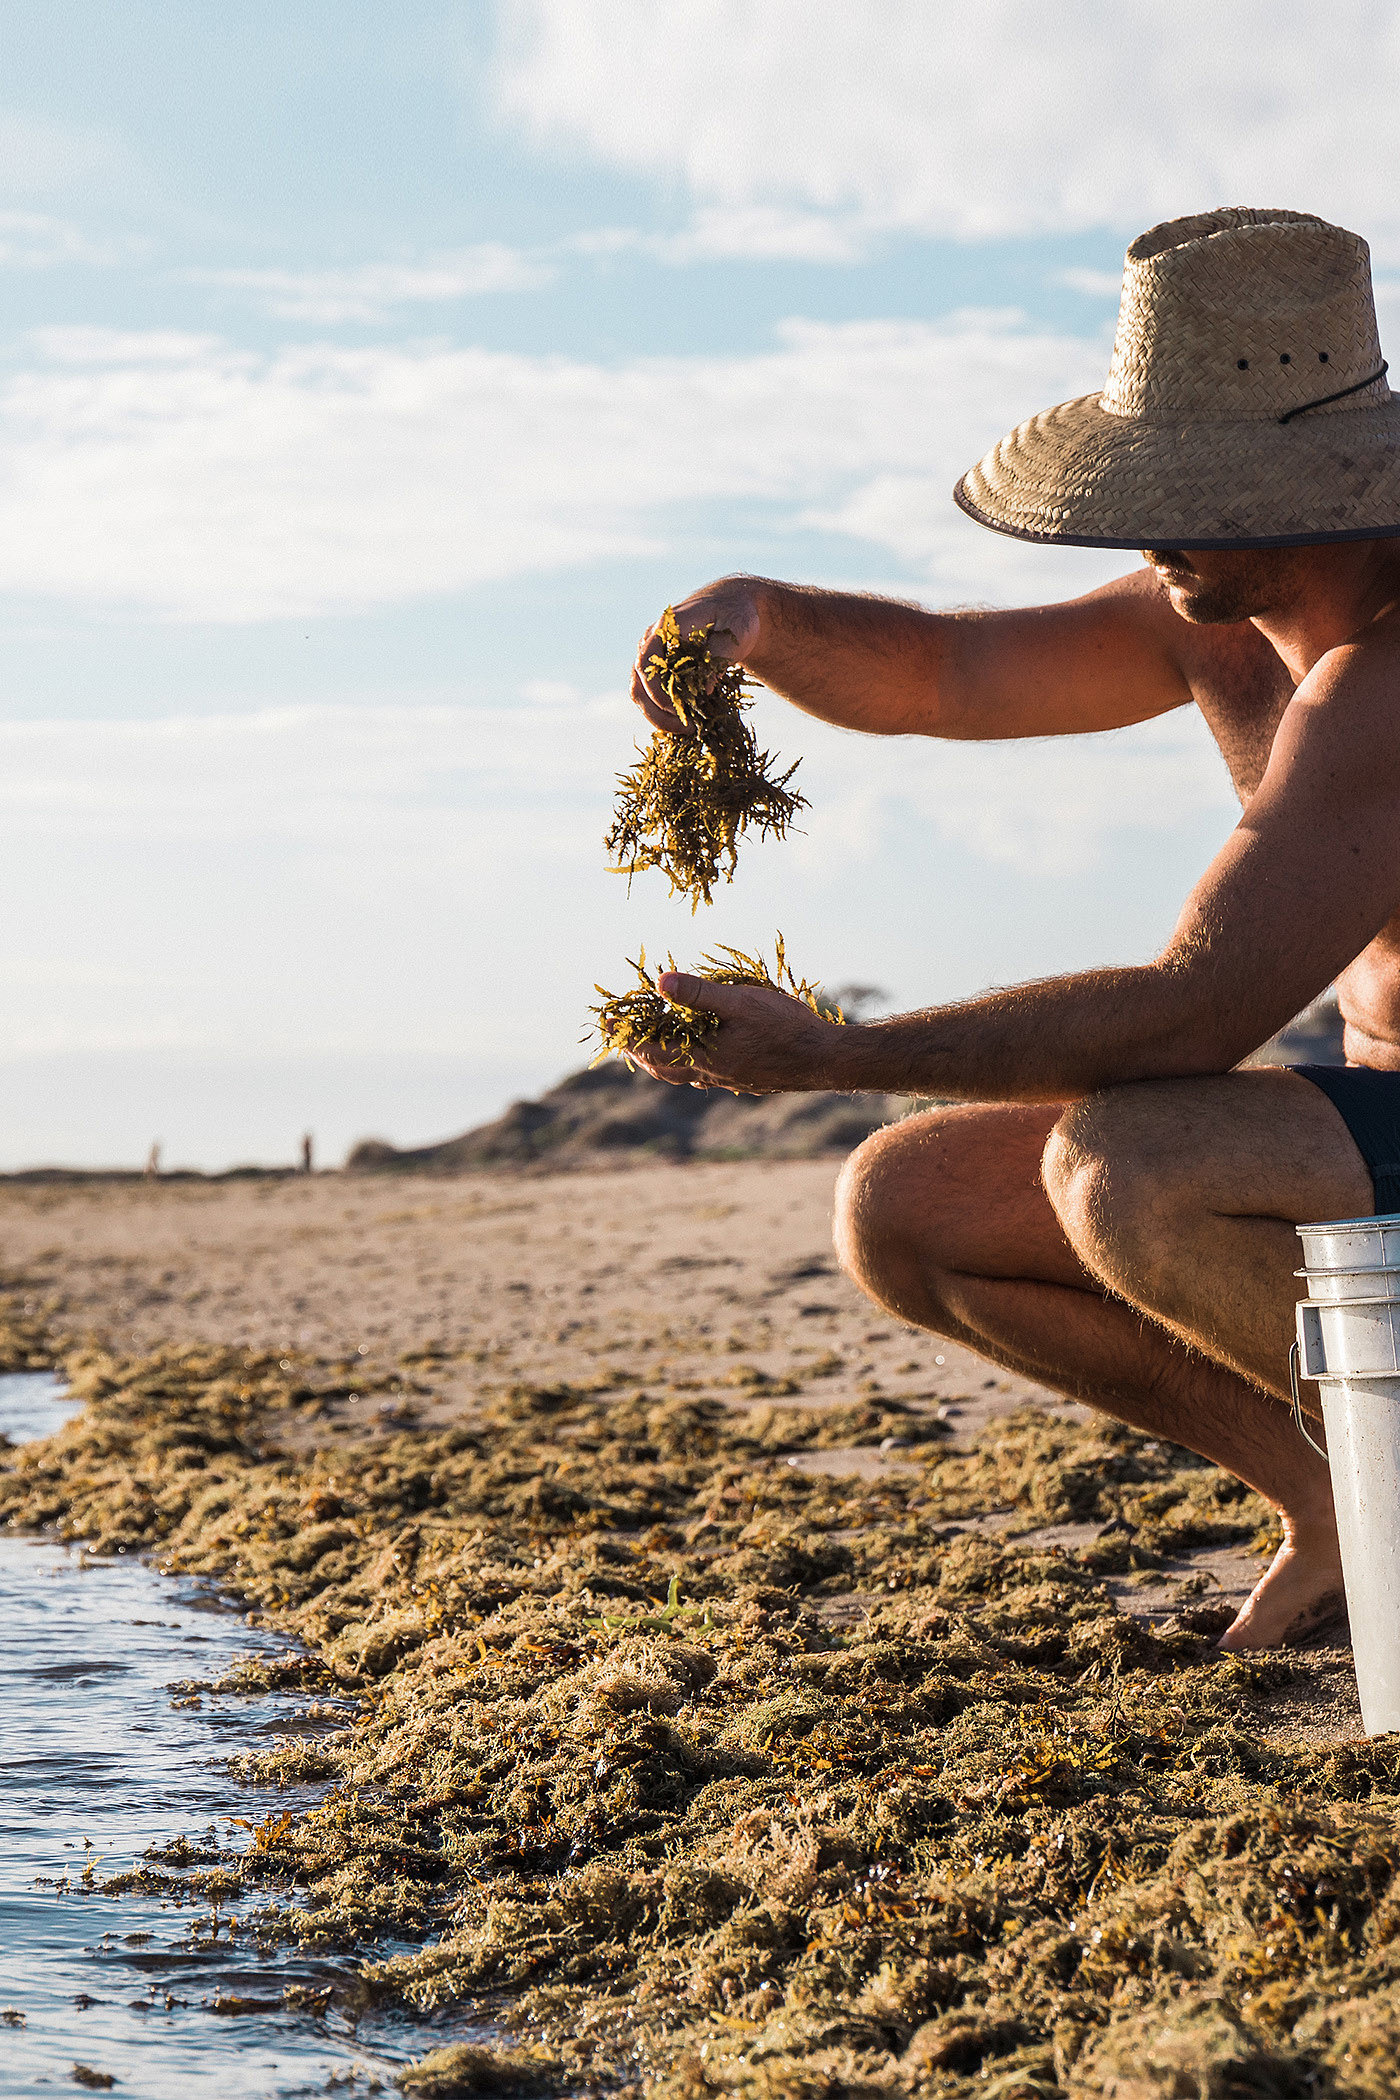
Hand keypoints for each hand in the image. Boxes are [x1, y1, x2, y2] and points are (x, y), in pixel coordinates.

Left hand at [627, 972, 848, 1094]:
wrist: (826, 1060)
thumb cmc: (785, 1027)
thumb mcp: (740, 1002)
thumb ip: (699, 994)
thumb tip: (659, 981)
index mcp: (703, 1058)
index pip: (650, 1049)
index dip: (625, 1034)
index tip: (606, 1020)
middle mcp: (711, 1075)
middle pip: (662, 1068)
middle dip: (639, 1050)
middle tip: (623, 1033)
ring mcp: (728, 1080)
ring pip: (683, 1073)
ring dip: (663, 1057)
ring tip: (654, 1041)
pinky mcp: (745, 1079)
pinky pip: (705, 1074)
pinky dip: (690, 1060)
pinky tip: (700, 1050)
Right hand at [631, 577, 762, 733]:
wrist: (731, 608)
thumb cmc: (736, 616)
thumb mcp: (737, 629)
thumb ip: (720, 654)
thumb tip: (704, 690)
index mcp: (667, 626)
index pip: (646, 661)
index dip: (657, 689)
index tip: (679, 709)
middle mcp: (652, 641)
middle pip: (639, 683)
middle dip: (659, 711)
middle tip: (689, 729)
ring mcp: (652, 656)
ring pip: (640, 693)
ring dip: (659, 717)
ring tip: (688, 731)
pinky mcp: (658, 670)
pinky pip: (650, 697)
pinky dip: (664, 714)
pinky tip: (687, 725)